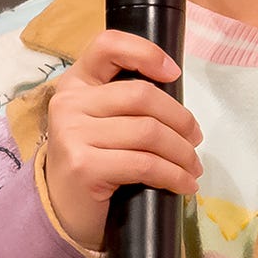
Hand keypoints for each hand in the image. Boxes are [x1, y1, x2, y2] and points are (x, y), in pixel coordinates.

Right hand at [43, 30, 202, 250]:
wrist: (62, 212)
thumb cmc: (93, 161)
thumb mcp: (103, 121)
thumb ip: (126, 101)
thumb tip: (178, 99)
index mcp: (76, 82)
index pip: (107, 45)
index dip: (146, 52)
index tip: (174, 73)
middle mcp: (69, 102)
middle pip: (141, 95)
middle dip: (180, 118)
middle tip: (195, 138)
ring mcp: (73, 134)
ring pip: (148, 132)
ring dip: (182, 152)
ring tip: (193, 166)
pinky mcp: (83, 166)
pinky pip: (144, 164)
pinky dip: (173, 175)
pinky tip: (184, 184)